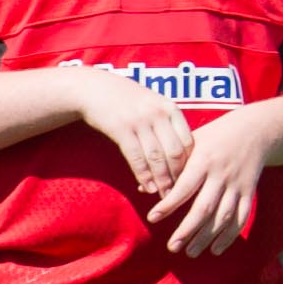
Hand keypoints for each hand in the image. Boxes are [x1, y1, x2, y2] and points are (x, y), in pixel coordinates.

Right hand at [76, 67, 191, 196]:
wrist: (93, 88)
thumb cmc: (125, 99)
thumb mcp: (152, 104)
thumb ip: (167, 123)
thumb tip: (179, 153)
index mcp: (170, 109)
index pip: (189, 142)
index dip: (190, 164)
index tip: (187, 179)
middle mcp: (158, 114)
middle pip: (175, 152)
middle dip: (177, 176)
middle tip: (178, 193)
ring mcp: (140, 121)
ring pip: (157, 158)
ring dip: (161, 180)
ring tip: (163, 195)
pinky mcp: (121, 129)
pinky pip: (136, 157)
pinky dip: (143, 175)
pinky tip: (145, 186)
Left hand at [151, 108, 272, 258]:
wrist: (255, 130)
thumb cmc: (214, 136)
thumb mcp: (190, 142)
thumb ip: (169, 166)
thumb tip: (142, 188)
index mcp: (203, 160)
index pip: (184, 187)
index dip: (169, 204)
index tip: (153, 218)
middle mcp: (221, 175)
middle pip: (204, 207)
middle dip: (188, 230)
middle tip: (172, 247)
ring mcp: (237, 185)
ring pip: (223, 216)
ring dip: (207, 237)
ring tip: (191, 252)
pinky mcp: (249, 192)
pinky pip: (241, 217)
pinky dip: (229, 235)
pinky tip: (216, 249)